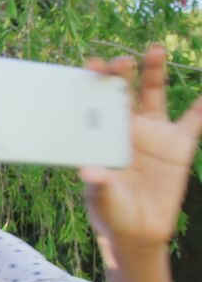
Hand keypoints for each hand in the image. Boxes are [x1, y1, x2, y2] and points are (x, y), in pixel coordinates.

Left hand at [79, 46, 201, 254]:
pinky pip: (195, 120)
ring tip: (154, 50)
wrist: (139, 231)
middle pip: (125, 91)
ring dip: (155, 71)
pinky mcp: (179, 145)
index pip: (96, 103)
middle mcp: (127, 128)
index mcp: (103, 136)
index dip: (94, 83)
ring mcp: (154, 133)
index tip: (92, 66)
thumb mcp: (102, 199)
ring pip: (155, 94)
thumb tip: (90, 173)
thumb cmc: (111, 211)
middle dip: (122, 73)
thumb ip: (100, 184)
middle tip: (121, 59)